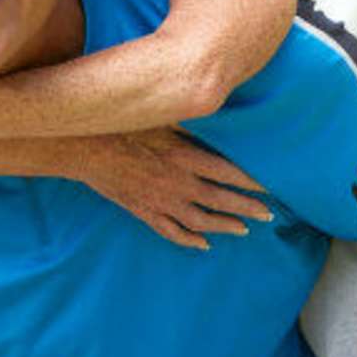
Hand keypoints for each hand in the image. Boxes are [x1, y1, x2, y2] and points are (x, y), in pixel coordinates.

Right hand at [83, 128, 273, 249]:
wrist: (84, 147)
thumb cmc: (122, 125)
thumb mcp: (162, 118)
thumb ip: (190, 122)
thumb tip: (215, 112)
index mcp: (186, 159)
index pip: (230, 173)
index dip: (253, 182)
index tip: (272, 187)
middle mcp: (178, 184)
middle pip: (222, 201)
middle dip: (248, 209)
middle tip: (269, 215)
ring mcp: (161, 202)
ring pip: (201, 222)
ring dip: (225, 227)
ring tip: (244, 230)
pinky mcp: (144, 211)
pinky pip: (171, 231)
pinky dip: (190, 240)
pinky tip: (203, 244)